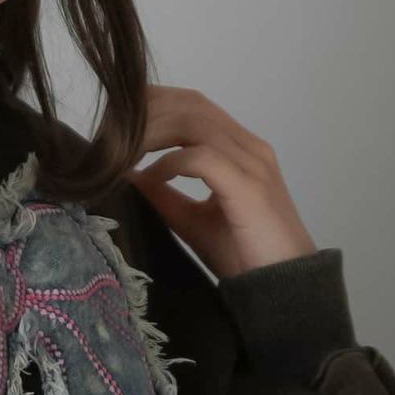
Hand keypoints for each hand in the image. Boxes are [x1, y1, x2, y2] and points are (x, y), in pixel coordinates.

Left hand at [126, 85, 317, 280]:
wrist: (283, 289)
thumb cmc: (244, 255)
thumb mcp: (192, 219)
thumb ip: (164, 194)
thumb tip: (127, 175)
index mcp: (239, 149)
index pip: (192, 105)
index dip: (153, 106)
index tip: (116, 123)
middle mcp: (249, 147)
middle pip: (191, 105)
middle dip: (147, 113)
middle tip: (111, 133)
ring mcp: (252, 163)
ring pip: (194, 124)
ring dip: (153, 134)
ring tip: (124, 153)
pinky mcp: (249, 186)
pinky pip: (201, 158)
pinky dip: (169, 164)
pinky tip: (150, 179)